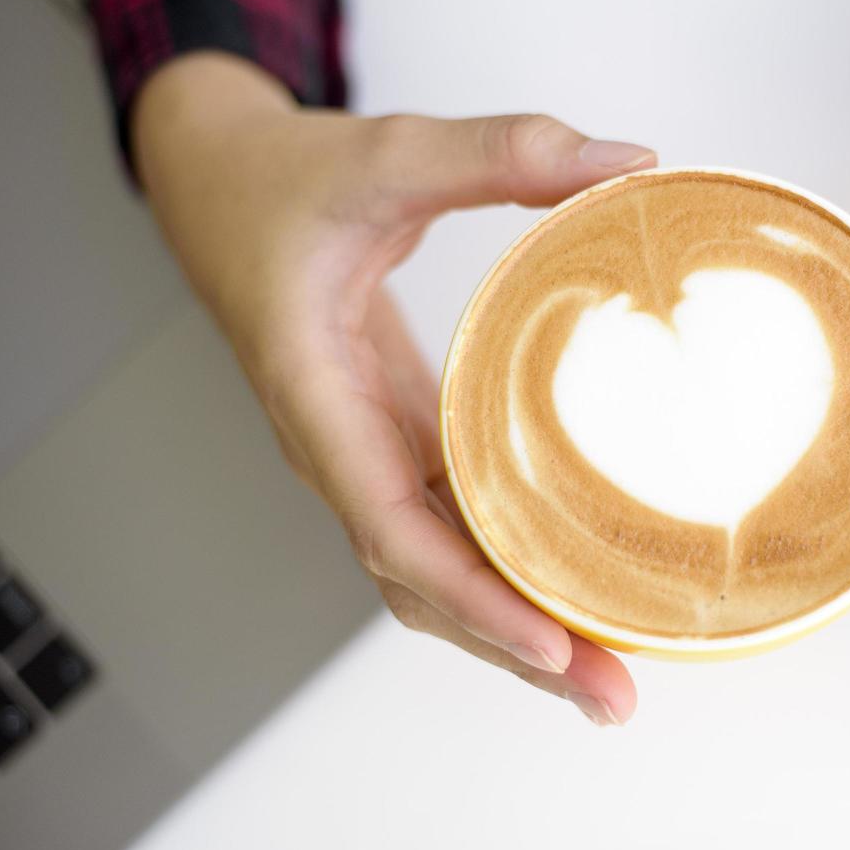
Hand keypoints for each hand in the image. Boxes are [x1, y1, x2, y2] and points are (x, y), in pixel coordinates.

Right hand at [132, 53, 657, 723]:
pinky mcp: (395, 443)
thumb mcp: (386, 153)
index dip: (473, 596)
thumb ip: (497, 150)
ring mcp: (367, 456)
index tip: (552, 645)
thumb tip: (629, 161)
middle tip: (615, 698)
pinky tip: (571, 594)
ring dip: (515, 629)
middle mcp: (341, 451)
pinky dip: (505, 575)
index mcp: (318, 399)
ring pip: (436, 572)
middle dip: (515, 647)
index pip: (392, 529)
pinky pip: (447, 532)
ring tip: (610, 675)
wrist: (220, 189)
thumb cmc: (283, 185)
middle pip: (425, 584)